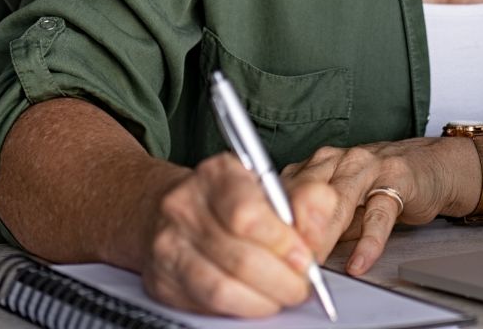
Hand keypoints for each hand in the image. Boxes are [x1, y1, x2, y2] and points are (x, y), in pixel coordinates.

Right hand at [137, 153, 340, 316]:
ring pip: (222, 288)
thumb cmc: (227, 199)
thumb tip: (320, 231)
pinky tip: (256, 299)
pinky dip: (241, 308)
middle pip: (240, 258)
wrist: (169, 209)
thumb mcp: (269, 186)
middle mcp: (184, 207)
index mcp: (216, 175)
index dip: (283, 244)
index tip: (305, 258)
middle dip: (282, 281)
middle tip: (301, 285)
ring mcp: (169, 245)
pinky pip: (207, 305)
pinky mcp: (163, 280)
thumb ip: (305, 202)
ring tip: (282, 294)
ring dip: (264, 300)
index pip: (247, 215)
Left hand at [282, 137, 481, 275]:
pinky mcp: (397, 180)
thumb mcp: (340, 204)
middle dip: (294, 230)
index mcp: (317, 164)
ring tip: (315, 262)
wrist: (429, 167)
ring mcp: (368, 167)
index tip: (266, 251)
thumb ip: (315, 222)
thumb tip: (286, 253)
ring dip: (324, 234)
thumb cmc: (379, 186)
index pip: (285, 191)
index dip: (274, 223)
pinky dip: (369, 241)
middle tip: (286, 262)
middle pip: (307, 194)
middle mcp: (338, 160)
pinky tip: (360, 261)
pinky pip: (379, 214)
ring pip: (338, 200)